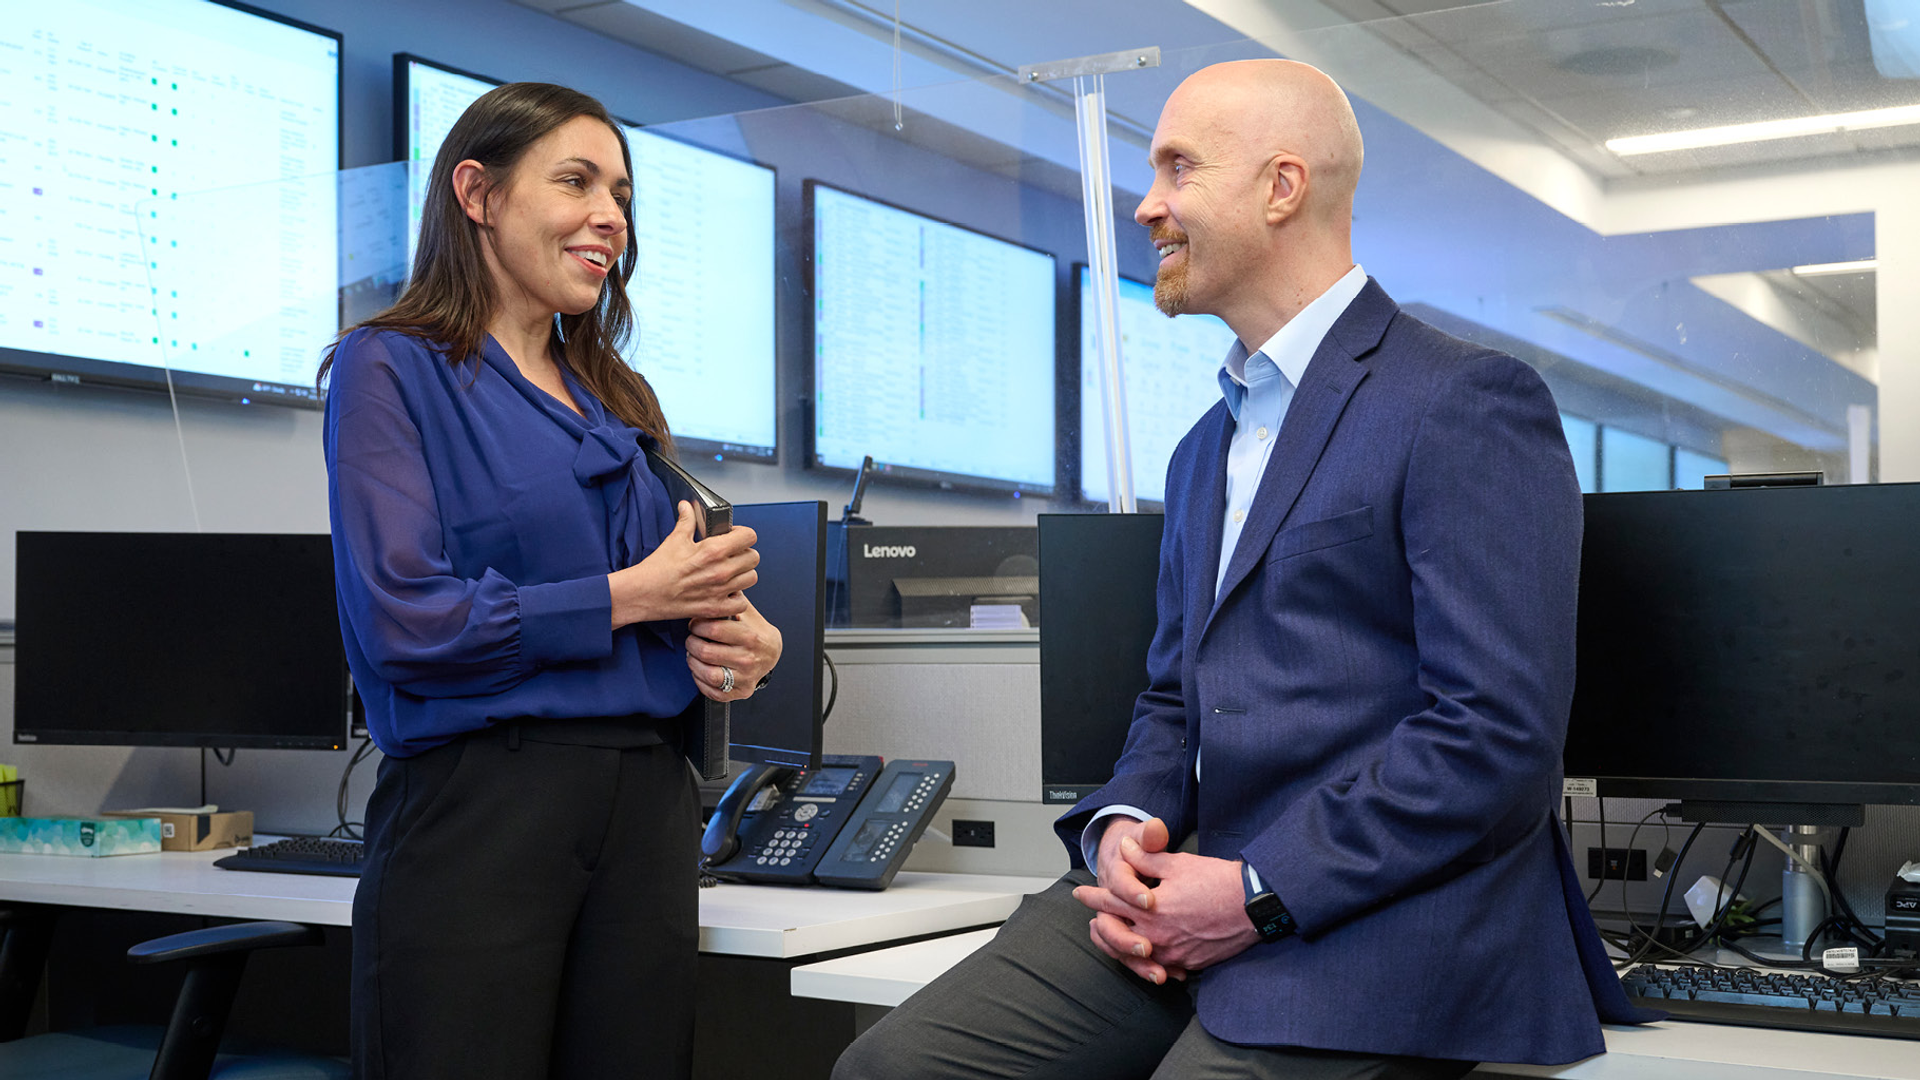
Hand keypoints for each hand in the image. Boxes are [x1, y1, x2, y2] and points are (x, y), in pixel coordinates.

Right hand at [608, 502, 757, 625]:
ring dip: (743, 575)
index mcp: (714, 550)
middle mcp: (721, 571)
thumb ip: (687, 520)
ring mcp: (720, 591)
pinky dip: (736, 598)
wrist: (642, 594)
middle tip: (732, 555)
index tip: (734, 537)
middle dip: (744, 553)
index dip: (743, 534)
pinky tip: (725, 592)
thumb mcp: (674, 539)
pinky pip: (741, 603)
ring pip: (751, 579)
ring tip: (729, 573)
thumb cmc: (657, 569)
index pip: (749, 536)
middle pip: (754, 558)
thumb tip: (687, 506)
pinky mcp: (715, 608)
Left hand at [687, 596, 781, 701]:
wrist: (772, 653)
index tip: (695, 624)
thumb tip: (719, 578)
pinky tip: (700, 669)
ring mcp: (744, 677)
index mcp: (751, 637)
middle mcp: (749, 659)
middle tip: (692, 638)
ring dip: (693, 662)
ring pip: (707, 673)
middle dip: (692, 643)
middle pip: (706, 652)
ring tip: (693, 654)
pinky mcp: (740, 692)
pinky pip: (712, 691)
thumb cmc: (756, 630)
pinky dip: (700, 680)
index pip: (715, 630)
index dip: (698, 625)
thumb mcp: (748, 612)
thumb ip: (732, 598)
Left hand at [1074, 820, 1260, 983]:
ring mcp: (1173, 953)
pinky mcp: (1189, 963)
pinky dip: (1150, 960)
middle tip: (1093, 921)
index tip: (1081, 894)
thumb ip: (1146, 858)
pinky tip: (1148, 955)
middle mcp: (1157, 936)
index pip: (1112, 902)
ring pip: (1136, 956)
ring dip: (1122, 946)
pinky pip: (1162, 966)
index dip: (1094, 896)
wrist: (1254, 905)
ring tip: (1115, 940)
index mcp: (1150, 910)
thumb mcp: (1177, 864)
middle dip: (1102, 926)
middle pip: (1117, 935)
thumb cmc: (1218, 881)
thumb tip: (1125, 848)